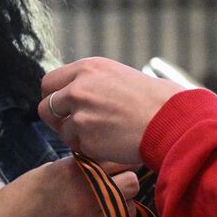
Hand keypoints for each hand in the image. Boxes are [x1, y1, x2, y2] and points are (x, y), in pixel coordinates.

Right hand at [0, 156, 138, 216]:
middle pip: (132, 183)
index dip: (118, 163)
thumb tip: (107, 163)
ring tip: (106, 207)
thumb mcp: (50, 172)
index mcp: (76, 172)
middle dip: (125, 183)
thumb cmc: (21, 201)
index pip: (118, 160)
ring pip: (131, 208)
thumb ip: (81, 167)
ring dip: (123, 206)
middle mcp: (89, 196)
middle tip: (115, 186)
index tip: (116, 167)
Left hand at [39, 58, 182, 165]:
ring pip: (61, 130)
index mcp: (88, 68)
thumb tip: (73, 91)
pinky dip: (90, 149)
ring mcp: (80, 113)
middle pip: (45, 106)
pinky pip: (77, 147)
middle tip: (75, 125)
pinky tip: (111, 143)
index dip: (56, 97)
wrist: (171, 120)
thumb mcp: (119, 76)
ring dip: (76, 136)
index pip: (49, 82)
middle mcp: (79, 87)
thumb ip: (92, 82)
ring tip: (104, 134)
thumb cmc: (155, 99)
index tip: (65, 106)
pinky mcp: (86, 138)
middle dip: (57, 118)